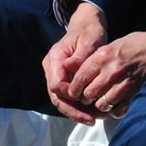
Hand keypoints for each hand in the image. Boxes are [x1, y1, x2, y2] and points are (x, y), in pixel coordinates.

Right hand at [42, 2, 108, 122]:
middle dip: (72, 110)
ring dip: (75, 111)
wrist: (87, 25)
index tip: (87, 103)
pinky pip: (67, 96)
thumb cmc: (89, 31)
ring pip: (60, 99)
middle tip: (90, 120)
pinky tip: (92, 112)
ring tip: (94, 119)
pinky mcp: (63, 78)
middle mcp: (52, 68)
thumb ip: (81, 56)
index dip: (70, 96)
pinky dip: (78, 106)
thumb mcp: (89, 41)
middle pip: (56, 96)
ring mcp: (56, 74)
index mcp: (55, 59)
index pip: (56, 85)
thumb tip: (71, 68)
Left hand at [70, 20, 145, 116]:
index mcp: (102, 57)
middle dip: (85, 98)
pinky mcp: (136, 92)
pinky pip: (119, 109)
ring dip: (99, 104)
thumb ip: (92, 59)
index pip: (79, 78)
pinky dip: (115, 110)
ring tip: (101, 100)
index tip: (74, 91)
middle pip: (88, 94)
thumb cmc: (134, 44)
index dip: (73, 88)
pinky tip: (115, 104)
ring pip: (102, 104)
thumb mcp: (109, 45)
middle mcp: (111, 71)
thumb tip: (73, 69)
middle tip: (87, 97)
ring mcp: (125, 83)